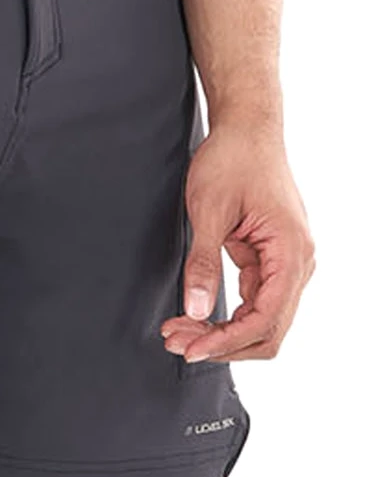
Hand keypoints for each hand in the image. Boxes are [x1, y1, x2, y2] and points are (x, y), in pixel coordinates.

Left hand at [161, 123, 315, 362]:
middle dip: (222, 342)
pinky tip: (195, 315)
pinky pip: (255, 300)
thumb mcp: (209, 211)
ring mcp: (287, 262)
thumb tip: (198, 309)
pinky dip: (227, 313)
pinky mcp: (271, 258)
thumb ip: (204, 263)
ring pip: (261, 318)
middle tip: (177, 343)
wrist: (246, 129)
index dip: (227, 341)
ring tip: (179, 331)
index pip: (266, 318)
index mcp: (291, 251)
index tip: (191, 348)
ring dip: (222, 331)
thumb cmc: (232, 160)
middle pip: (268, 328)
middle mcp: (298, 262)